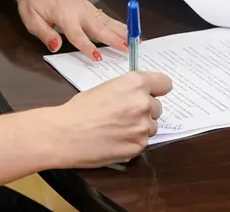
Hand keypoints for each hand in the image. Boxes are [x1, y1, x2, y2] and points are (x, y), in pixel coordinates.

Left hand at [8, 0, 127, 60]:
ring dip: (122, 31)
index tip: (99, 57)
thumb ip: (45, 34)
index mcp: (63, 15)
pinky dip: (118, 24)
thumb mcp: (31, 20)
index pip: (77, 35)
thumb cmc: (31, 0)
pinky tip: (127, 30)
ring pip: (106, 21)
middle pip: (99, 27)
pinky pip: (105, 16)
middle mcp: (78, 10)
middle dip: (115, 38)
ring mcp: (85, 6)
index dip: (88, 47)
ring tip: (136, 40)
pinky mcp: (88, 5)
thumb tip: (56, 47)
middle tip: (129, 49)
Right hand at [50, 71, 172, 167]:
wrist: (64, 133)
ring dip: (139, 127)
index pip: (165, 83)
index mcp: (135, 83)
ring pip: (151, 126)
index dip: (157, 89)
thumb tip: (139, 95)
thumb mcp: (106, 88)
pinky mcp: (138, 146)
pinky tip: (114, 140)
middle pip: (157, 107)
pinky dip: (132, 142)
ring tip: (117, 129)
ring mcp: (143, 127)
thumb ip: (128, 90)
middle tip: (124, 115)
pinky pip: (142, 142)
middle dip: (145, 111)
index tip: (152, 93)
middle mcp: (144, 103)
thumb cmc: (79, 109)